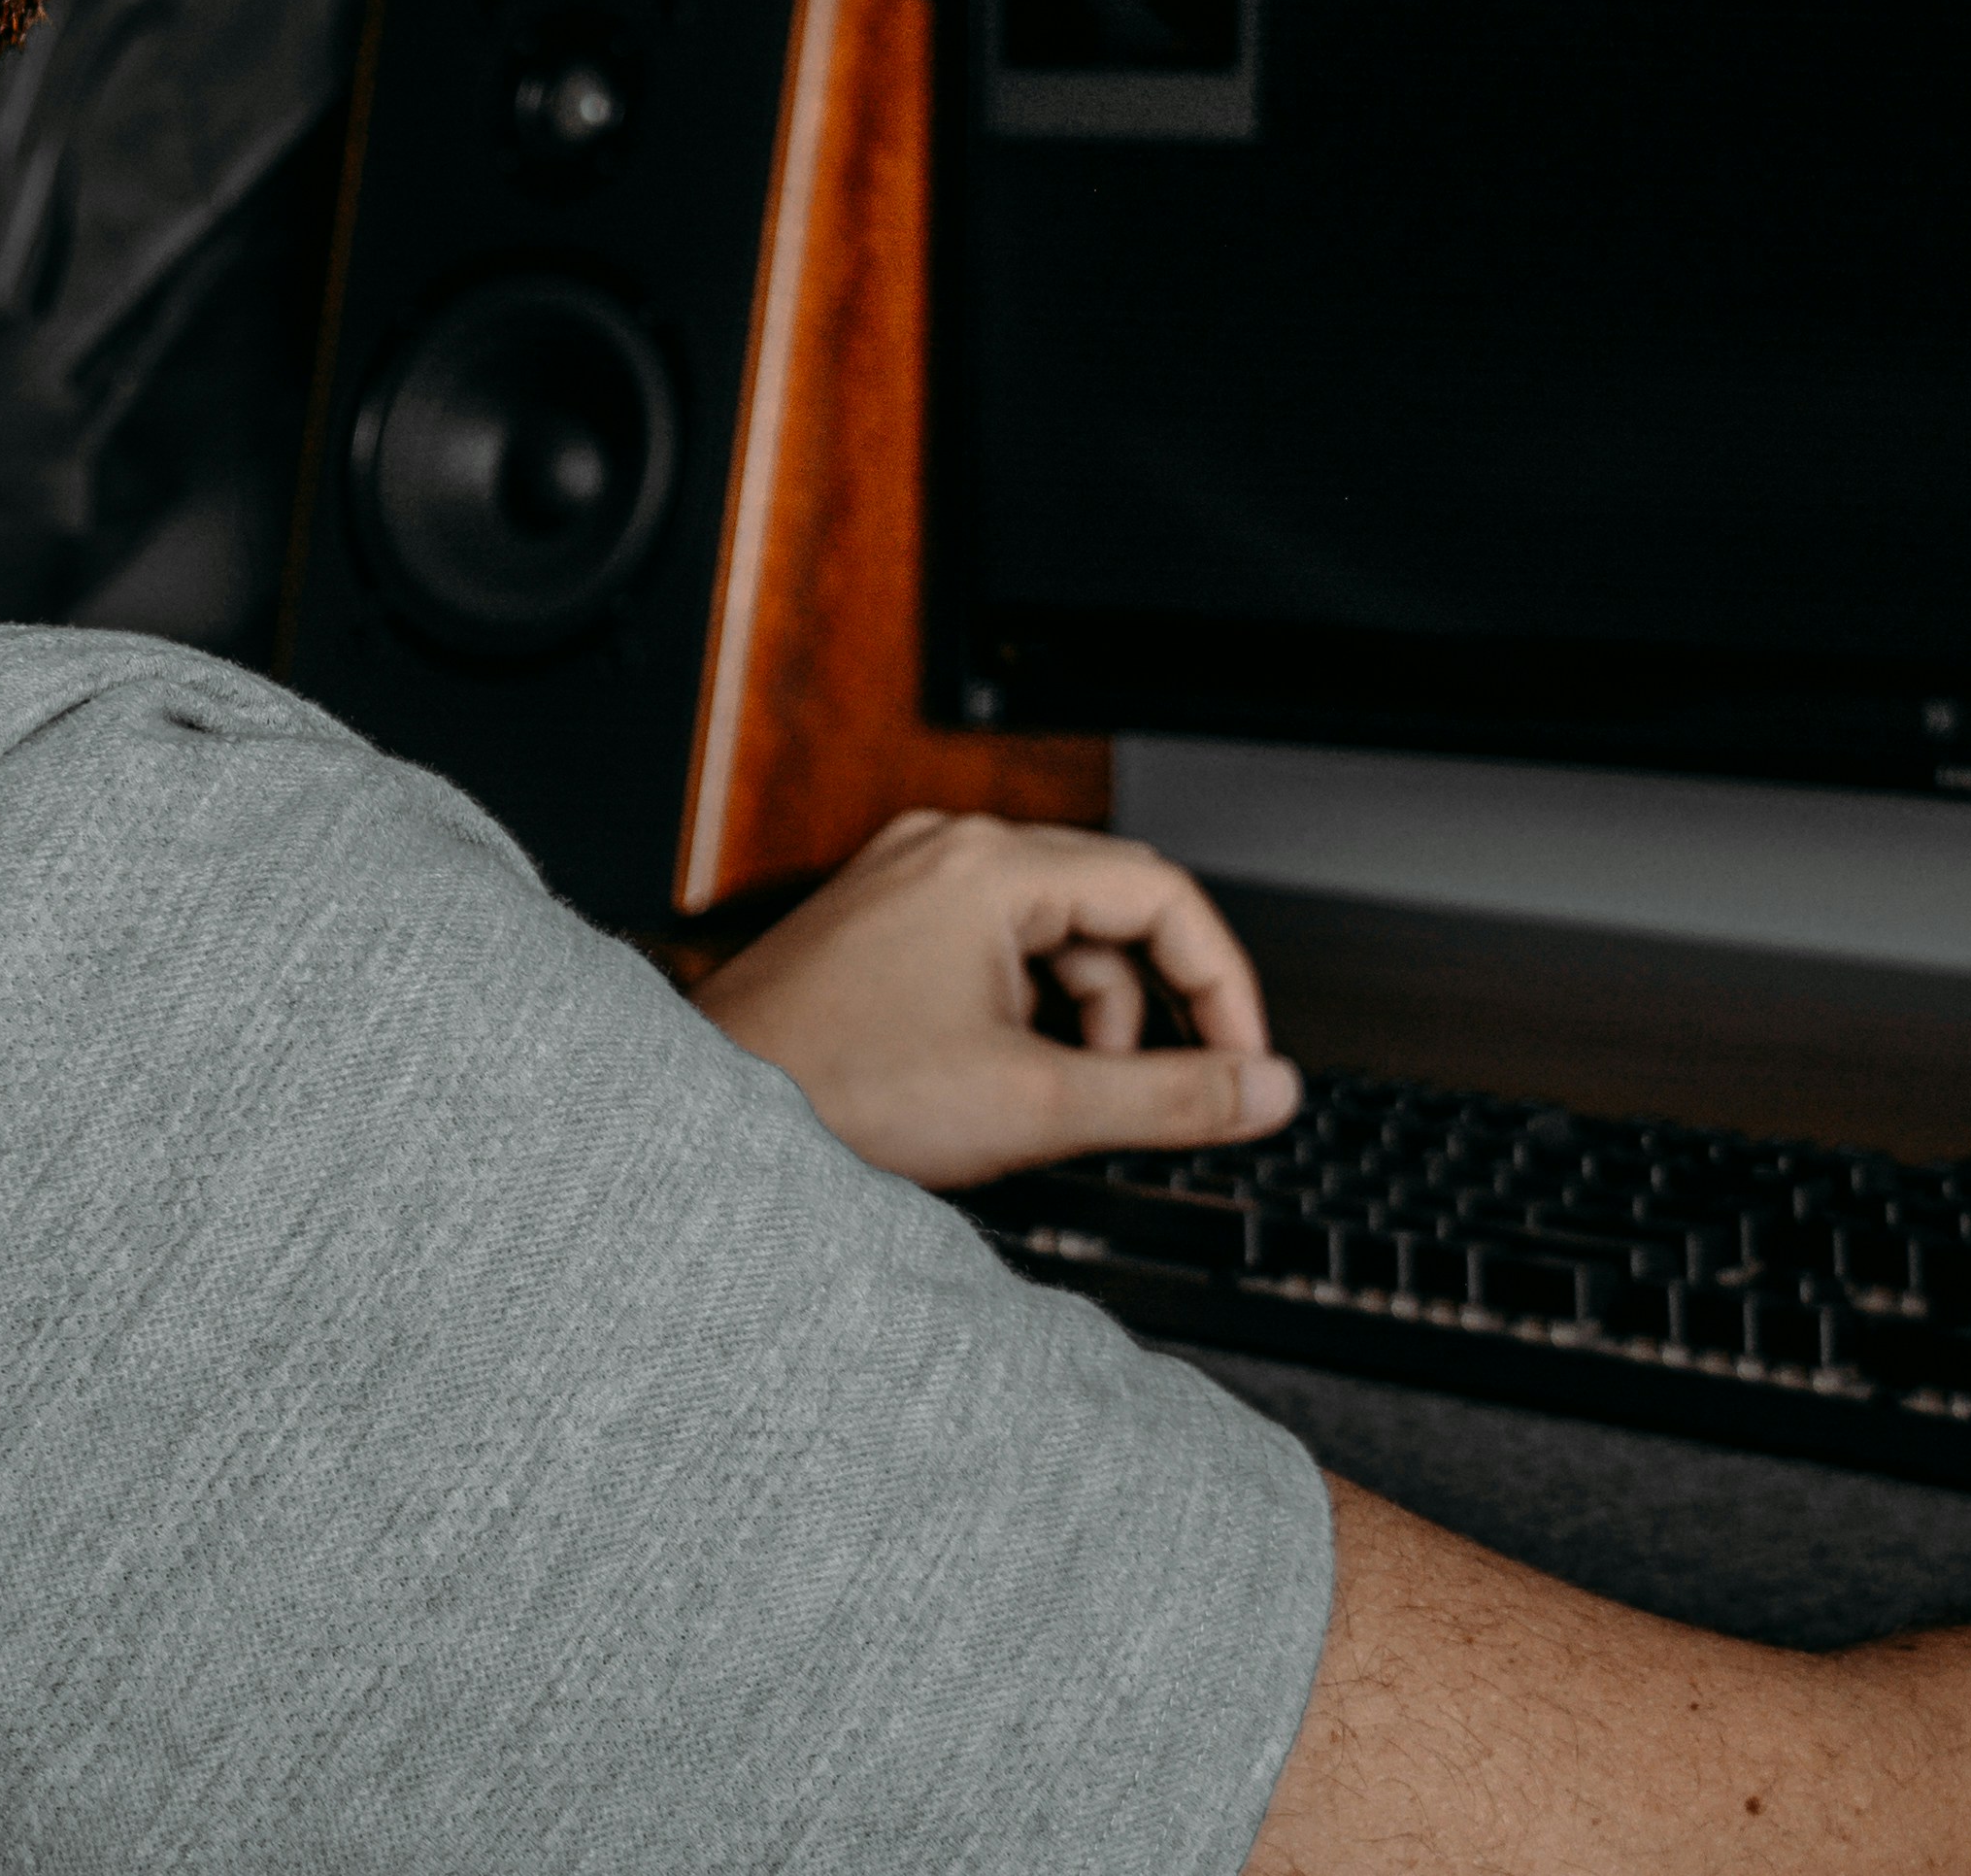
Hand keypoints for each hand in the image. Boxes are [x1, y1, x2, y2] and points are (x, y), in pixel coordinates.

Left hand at [690, 810, 1296, 1188]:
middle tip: (1172, 1083)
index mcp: (990, 867)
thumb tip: (1264, 1088)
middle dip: (1152, 1002)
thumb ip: (1169, 1096)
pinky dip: (1026, 1009)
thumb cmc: (831, 1095)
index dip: (1223, 983)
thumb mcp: (1036, 1103)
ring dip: (1086, 1013)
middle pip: (1111, 905)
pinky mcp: (881, 921)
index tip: (1241, 1060)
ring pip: (1053, 933)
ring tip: (1063, 1096)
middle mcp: (947, 851)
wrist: (706, 1120)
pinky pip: (993, 946)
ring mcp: (907, 879)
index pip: (1163, 895)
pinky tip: (1005, 1078)